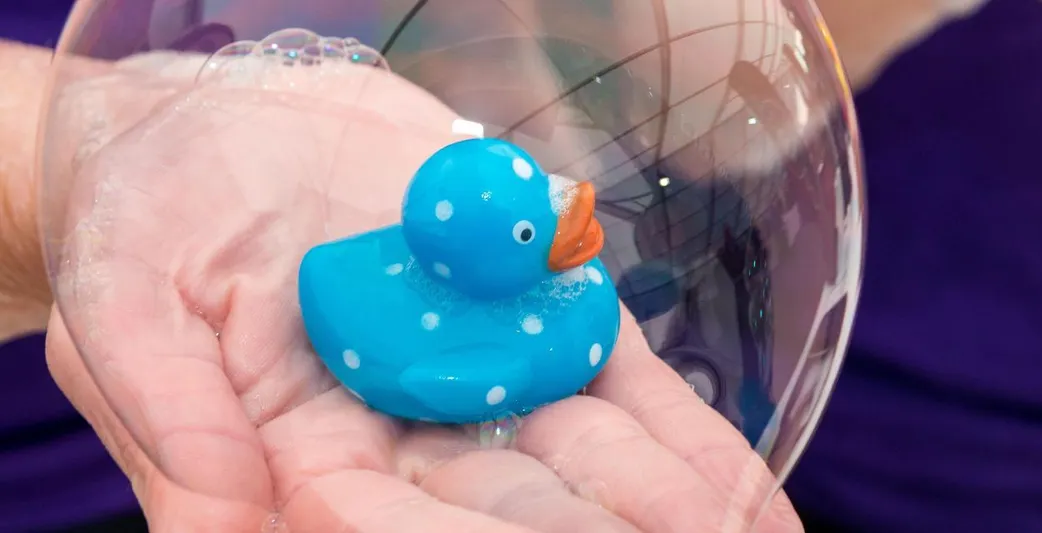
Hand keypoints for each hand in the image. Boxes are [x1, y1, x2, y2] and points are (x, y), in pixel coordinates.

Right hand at [41, 51, 798, 531]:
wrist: (207, 136)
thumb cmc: (141, 228)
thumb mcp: (123, 318)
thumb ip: (176, 426)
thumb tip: (215, 531)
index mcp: (311, 461)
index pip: (385, 525)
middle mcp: (410, 438)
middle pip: (510, 512)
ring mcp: (483, 377)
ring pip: (586, 463)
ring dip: (662, 507)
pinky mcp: (538, 315)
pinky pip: (622, 385)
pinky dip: (684, 438)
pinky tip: (747, 495)